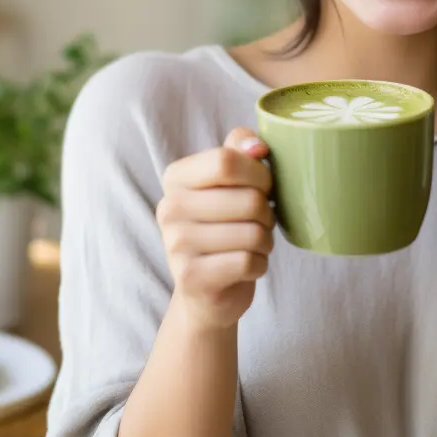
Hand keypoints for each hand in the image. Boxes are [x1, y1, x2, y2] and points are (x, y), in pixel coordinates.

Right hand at [156, 128, 274, 331]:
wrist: (206, 290)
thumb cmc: (226, 226)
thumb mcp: (229, 183)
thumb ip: (239, 152)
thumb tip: (258, 146)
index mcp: (176, 177)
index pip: (226, 160)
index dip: (259, 173)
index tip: (264, 186)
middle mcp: (168, 207)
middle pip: (248, 199)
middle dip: (268, 213)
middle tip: (260, 222)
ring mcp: (175, 244)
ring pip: (252, 233)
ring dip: (265, 241)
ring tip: (253, 244)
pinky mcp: (190, 277)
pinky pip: (247, 262)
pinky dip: (259, 265)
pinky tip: (246, 266)